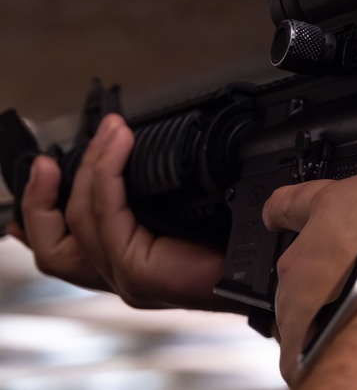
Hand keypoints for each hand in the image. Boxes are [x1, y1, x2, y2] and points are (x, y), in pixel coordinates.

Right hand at [6, 114, 238, 311]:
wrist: (260, 274)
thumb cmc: (232, 246)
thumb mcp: (183, 213)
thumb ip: (153, 196)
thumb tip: (137, 155)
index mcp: (124, 262)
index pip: (62, 245)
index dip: (41, 212)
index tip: (40, 171)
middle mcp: (116, 275)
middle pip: (53, 245)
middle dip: (41, 199)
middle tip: (46, 160)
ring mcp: (125, 278)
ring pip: (79, 224)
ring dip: (88, 170)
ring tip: (105, 135)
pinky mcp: (140, 275)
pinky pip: (109, 220)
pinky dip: (108, 179)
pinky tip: (119, 151)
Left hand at [263, 169, 356, 385]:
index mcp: (340, 204)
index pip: (295, 197)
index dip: (289, 208)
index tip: (281, 214)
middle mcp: (307, 252)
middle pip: (305, 260)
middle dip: (336, 271)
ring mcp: (296, 303)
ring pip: (306, 306)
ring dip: (336, 311)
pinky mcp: (299, 353)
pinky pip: (312, 352)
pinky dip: (337, 350)